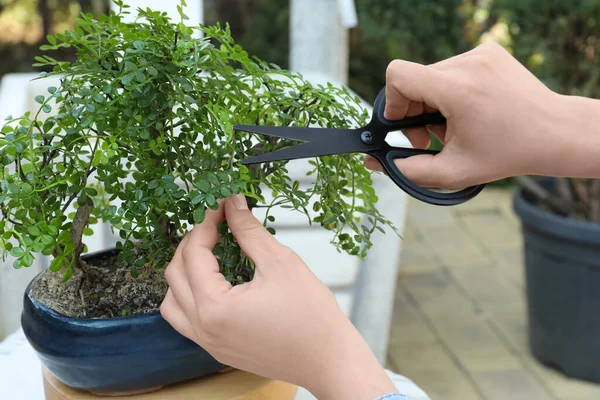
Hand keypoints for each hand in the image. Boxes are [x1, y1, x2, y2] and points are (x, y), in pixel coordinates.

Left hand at [160, 194, 396, 399]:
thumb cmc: (311, 314)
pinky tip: (213, 281)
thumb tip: (233, 203)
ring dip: (183, 271)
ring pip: (172, 301)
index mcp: (215, 307)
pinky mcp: (218, 350)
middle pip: (175, 274)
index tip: (220, 203)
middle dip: (192, 243)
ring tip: (209, 252)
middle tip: (217, 223)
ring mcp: (208, 343)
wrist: (329, 360)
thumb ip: (249, 231)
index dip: (205, 222)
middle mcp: (203, 328)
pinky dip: (190, 295)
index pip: (194, 253)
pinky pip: (186, 320)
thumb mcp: (280, 263)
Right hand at [366, 42, 599, 187]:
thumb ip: (407, 170)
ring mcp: (480, 54)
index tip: (402, 124)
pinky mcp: (489, 52)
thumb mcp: (452, 171)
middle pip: (415, 79)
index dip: (391, 102)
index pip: (398, 75)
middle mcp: (467, 63)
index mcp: (456, 88)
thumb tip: (373, 162)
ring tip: (453, 126)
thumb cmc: (508, 153)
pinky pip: (452, 69)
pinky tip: (469, 111)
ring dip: (433, 102)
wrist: (555, 133)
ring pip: (432, 75)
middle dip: (414, 110)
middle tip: (431, 137)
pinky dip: (451, 91)